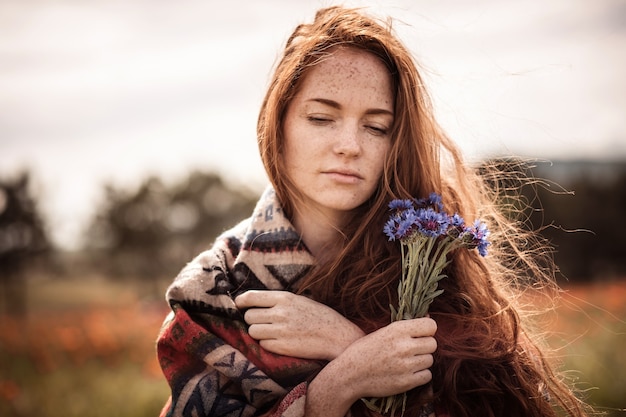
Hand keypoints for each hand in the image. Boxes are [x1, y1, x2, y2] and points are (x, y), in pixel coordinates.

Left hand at [234, 290, 364, 360]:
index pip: (251, 297)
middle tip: (263, 321)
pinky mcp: (282, 347)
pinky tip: (280, 341)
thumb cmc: (319, 317)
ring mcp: (280, 331)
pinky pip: (263, 344)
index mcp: (284, 298)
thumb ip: (278, 301)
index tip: (238, 304)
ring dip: (258, 332)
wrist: (337, 336)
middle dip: (253, 319)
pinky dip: (267, 344)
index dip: (240, 301)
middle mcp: (280, 313)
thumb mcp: (299, 300)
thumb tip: (253, 302)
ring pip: (253, 331)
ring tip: (271, 332)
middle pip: (249, 316)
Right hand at [306, 317, 436, 414]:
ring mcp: (405, 365)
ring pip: (430, 360)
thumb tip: (429, 319)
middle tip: (413, 350)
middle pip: (433, 344)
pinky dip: (420, 375)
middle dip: (425, 346)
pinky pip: (427, 375)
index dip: (428, 330)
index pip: (431, 326)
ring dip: (421, 361)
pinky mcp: (406, 382)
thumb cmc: (365, 350)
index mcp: (396, 330)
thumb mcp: (382, 332)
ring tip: (406, 361)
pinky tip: (408, 372)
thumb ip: (405, 327)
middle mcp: (403, 346)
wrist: (349, 375)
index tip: (421, 334)